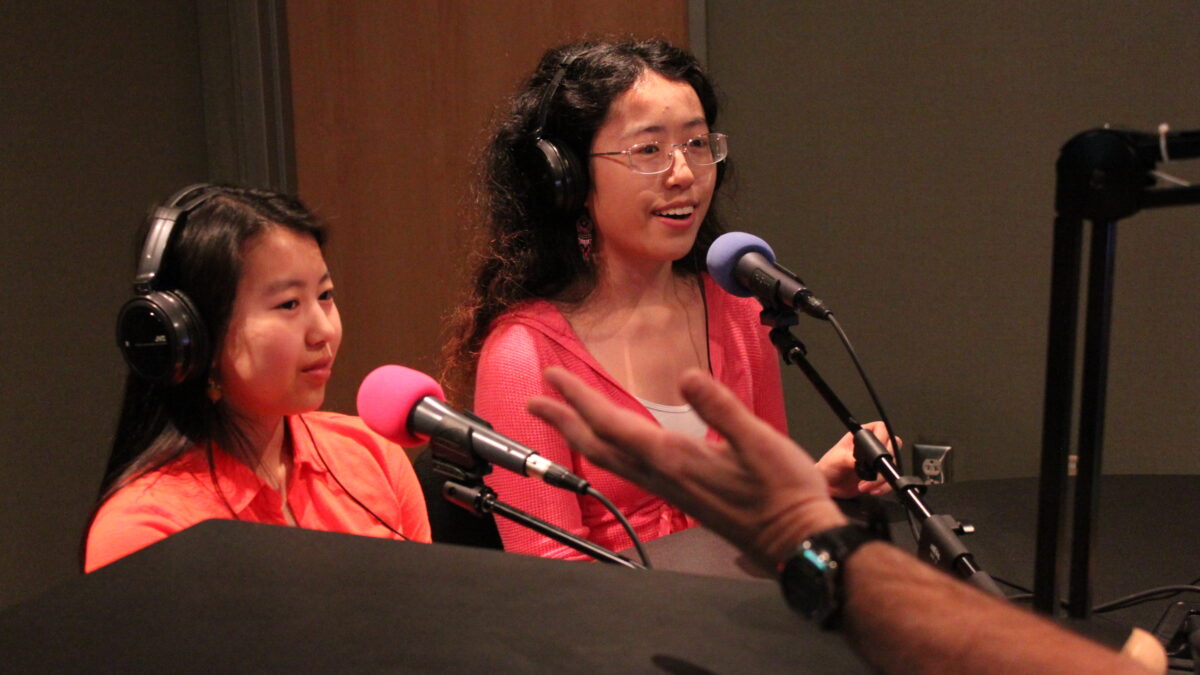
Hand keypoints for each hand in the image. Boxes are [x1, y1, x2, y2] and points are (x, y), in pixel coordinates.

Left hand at [528, 366, 847, 568]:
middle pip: (599, 446)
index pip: (613, 424)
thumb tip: (688, 378)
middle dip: (565, 420)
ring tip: (563, 418)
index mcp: (675, 458)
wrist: (796, 541)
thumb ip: (720, 408)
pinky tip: (614, 445)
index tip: (553, 378)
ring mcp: (671, 489)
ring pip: (611, 460)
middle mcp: (664, 476)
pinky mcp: (682, 497)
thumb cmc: (784, 493)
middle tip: (536, 399)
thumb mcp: (758, 441)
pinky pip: (631, 469)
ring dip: (582, 435)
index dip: (580, 399)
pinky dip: (609, 450)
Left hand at [816, 421, 899, 498]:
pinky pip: (890, 480)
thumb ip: (850, 458)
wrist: (830, 486)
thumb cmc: (829, 467)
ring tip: (865, 485)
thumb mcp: (837, 460)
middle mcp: (872, 446)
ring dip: (883, 478)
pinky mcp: (880, 476)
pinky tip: (871, 490)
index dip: (883, 437)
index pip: (881, 428)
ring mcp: (877, 461)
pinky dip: (884, 487)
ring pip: (893, 465)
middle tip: (874, 471)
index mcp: (861, 436)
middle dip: (885, 461)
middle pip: (892, 446)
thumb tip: (862, 460)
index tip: (878, 450)